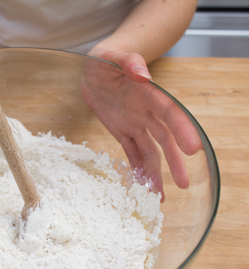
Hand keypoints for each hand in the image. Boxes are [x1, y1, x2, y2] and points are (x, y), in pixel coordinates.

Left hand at [82, 48, 201, 198]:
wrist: (91, 72)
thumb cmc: (103, 60)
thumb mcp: (111, 56)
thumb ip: (128, 62)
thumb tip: (143, 76)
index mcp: (148, 94)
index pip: (169, 113)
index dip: (181, 130)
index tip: (193, 148)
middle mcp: (145, 112)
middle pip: (164, 139)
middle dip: (174, 161)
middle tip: (184, 183)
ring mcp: (134, 124)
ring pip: (149, 151)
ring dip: (156, 172)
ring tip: (161, 196)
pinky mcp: (121, 132)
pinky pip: (131, 152)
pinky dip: (137, 168)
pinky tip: (143, 185)